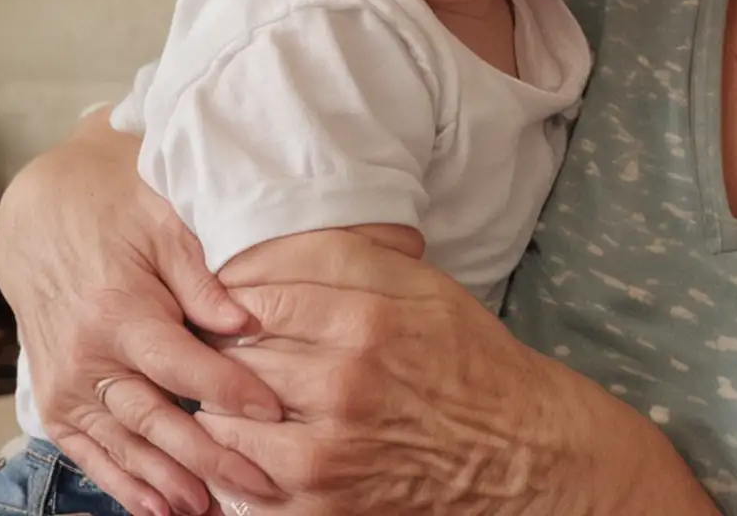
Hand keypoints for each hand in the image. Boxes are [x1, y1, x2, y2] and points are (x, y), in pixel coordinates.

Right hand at [0, 114, 284, 515]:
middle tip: (259, 483)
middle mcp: (89, 358)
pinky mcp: (56, 401)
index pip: (183, 365)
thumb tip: (246, 321)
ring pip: (126, 445)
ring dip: (170, 482)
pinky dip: (124, 482)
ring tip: (213, 507)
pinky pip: (91, 452)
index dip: (230, 390)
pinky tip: (158, 507)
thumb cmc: (118, 214)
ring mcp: (68, 386)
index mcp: (121, 313)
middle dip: (210, 456)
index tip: (274, 411)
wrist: (44, 218)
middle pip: (158, 418)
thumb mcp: (166, 228)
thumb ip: (204, 281)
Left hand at [198, 232, 718, 513]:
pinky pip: (237, 474)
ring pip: (225, 412)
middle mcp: (343, 384)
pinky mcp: (317, 505)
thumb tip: (270, 246)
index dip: (239, 290)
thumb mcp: (425, 285)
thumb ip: (350, 257)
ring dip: (230, 396)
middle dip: (231, 341)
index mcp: (370, 319)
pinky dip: (238, 452)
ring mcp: (325, 453)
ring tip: (255, 386)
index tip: (237, 293)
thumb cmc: (465, 356)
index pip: (259, 293)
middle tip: (242, 338)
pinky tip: (264, 434)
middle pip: (237, 350)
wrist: (511, 448)